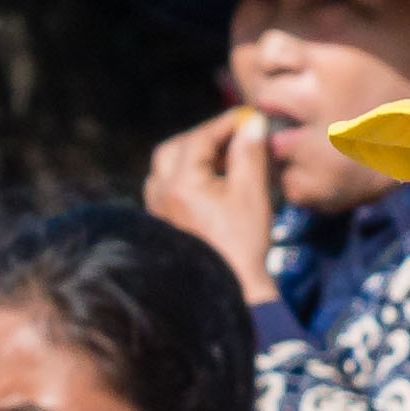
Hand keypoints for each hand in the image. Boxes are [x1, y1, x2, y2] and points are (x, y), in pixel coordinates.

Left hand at [142, 107, 276, 298]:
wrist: (232, 292)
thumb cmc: (242, 243)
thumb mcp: (251, 193)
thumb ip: (249, 153)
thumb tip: (252, 123)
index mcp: (179, 182)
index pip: (200, 137)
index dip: (226, 124)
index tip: (249, 118)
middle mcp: (160, 193)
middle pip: (173, 150)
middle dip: (203, 139)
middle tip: (233, 138)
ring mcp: (157, 212)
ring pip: (166, 170)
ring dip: (192, 158)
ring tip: (224, 161)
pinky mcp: (163, 227)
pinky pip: (167, 190)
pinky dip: (187, 179)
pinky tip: (212, 186)